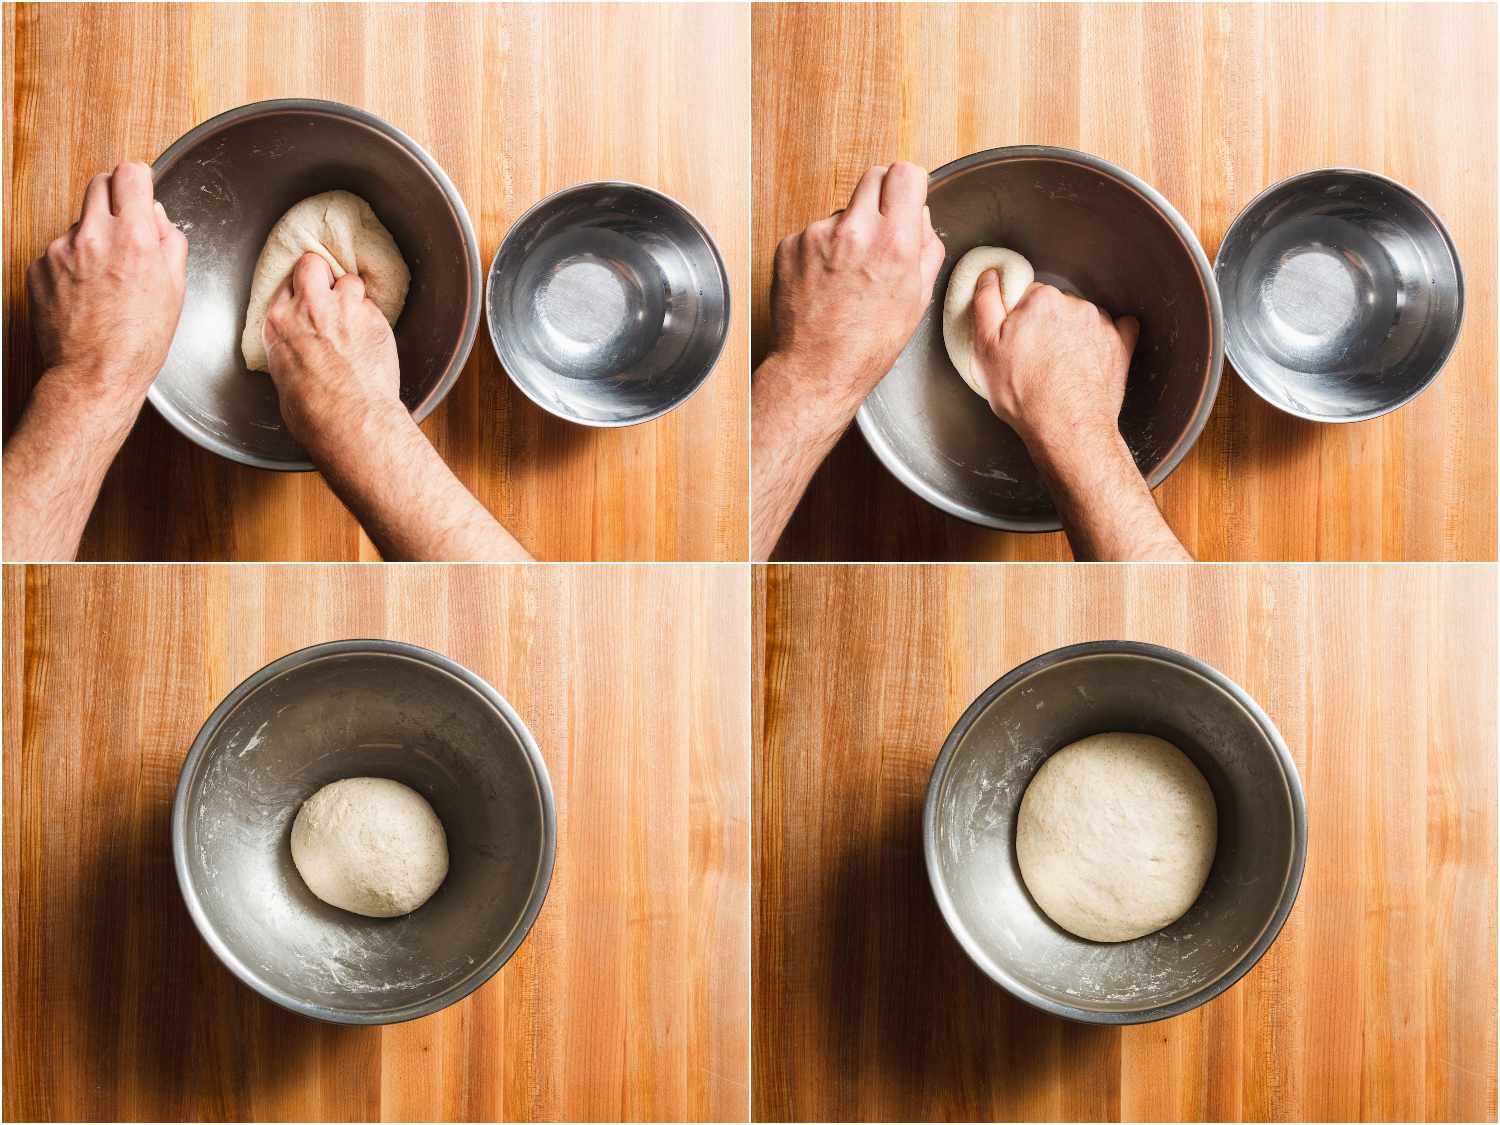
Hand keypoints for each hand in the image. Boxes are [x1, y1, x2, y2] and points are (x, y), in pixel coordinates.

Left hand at [26, 162, 187, 406]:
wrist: (94, 374)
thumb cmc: (137, 342)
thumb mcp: (175, 291)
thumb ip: (169, 243)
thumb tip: (157, 218)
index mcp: (134, 240)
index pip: (131, 175)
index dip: (139, 179)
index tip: (140, 187)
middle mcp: (94, 237)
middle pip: (99, 183)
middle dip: (115, 197)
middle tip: (126, 225)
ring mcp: (61, 250)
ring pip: (81, 222)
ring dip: (94, 236)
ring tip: (106, 278)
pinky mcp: (38, 266)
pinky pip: (59, 250)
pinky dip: (73, 262)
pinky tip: (85, 292)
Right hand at [263, 252, 404, 450]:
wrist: (352, 420)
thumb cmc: (314, 412)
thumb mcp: (283, 377)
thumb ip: (290, 349)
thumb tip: (300, 354)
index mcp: (279, 322)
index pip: (286, 284)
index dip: (298, 290)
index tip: (305, 299)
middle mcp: (310, 308)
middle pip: (313, 264)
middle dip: (321, 273)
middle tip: (328, 292)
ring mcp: (345, 309)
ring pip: (350, 281)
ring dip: (352, 295)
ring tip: (354, 319)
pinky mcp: (375, 319)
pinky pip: (373, 306)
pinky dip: (371, 318)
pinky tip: (371, 338)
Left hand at [766, 162, 945, 413]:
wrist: (817, 369)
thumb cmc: (867, 346)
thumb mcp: (916, 299)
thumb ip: (925, 248)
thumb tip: (920, 216)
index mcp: (893, 242)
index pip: (906, 173)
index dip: (908, 185)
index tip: (906, 196)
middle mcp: (854, 231)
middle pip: (873, 176)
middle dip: (881, 197)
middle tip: (879, 229)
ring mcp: (816, 235)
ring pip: (841, 211)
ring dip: (848, 231)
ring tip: (847, 275)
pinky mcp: (790, 245)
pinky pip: (813, 233)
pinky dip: (819, 251)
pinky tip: (824, 283)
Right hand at [971, 276, 1138, 452]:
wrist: (1067, 430)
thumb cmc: (1025, 395)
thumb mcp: (986, 349)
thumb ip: (985, 304)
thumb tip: (990, 276)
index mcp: (1041, 300)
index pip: (1024, 295)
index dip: (1014, 320)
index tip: (1012, 342)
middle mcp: (1075, 305)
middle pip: (1052, 306)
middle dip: (1042, 327)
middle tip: (1032, 360)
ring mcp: (1101, 324)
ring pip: (1078, 319)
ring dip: (1069, 335)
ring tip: (1057, 369)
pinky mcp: (1120, 343)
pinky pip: (1116, 328)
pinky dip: (1103, 338)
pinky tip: (1091, 356)